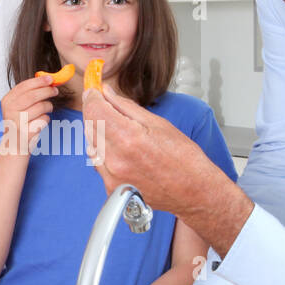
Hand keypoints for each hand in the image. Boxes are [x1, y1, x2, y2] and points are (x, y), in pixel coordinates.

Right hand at [0, 75, 58, 155]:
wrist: (14, 145)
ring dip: (48, 106)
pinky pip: (43, 120)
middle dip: (46, 91)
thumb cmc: (19, 123)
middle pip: (32, 95)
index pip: (23, 86)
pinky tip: (42, 120)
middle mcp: (10, 111)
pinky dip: (46, 118)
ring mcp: (17, 122)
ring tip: (48, 108)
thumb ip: (28, 93)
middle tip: (55, 90)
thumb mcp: (17, 106)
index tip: (49, 78)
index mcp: (7, 101)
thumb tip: (45, 80)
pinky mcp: (26, 133)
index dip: (38, 81)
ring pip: (40, 107)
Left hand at [83, 83, 215, 212]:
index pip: (95, 110)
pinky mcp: (112, 188)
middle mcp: (116, 159)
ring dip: (98, 133)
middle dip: (95, 113)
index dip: (92, 97)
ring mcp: (112, 176)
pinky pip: (98, 164)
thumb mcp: (158, 124)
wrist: (194, 192)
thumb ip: (127, 107)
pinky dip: (103, 152)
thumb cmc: (185, 159)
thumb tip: (107, 93)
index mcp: (129, 138)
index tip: (94, 92)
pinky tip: (120, 150)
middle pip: (89, 127)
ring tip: (117, 130)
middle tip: (105, 106)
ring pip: (91, 145)